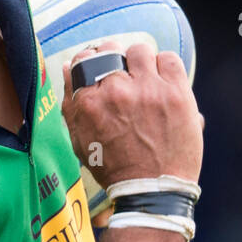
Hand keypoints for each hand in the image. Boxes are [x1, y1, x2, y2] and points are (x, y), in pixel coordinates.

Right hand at [61, 39, 203, 189]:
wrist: (153, 191)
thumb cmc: (114, 168)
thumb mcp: (79, 140)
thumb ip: (70, 103)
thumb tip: (66, 67)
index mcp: (89, 103)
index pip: (84, 60)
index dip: (91, 61)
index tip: (100, 69)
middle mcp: (116, 91)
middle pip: (110, 50)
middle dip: (114, 61)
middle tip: (123, 77)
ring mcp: (148, 90)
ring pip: (139, 51)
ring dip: (140, 63)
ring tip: (145, 82)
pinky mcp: (176, 93)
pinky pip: (168, 58)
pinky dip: (165, 67)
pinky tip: (163, 84)